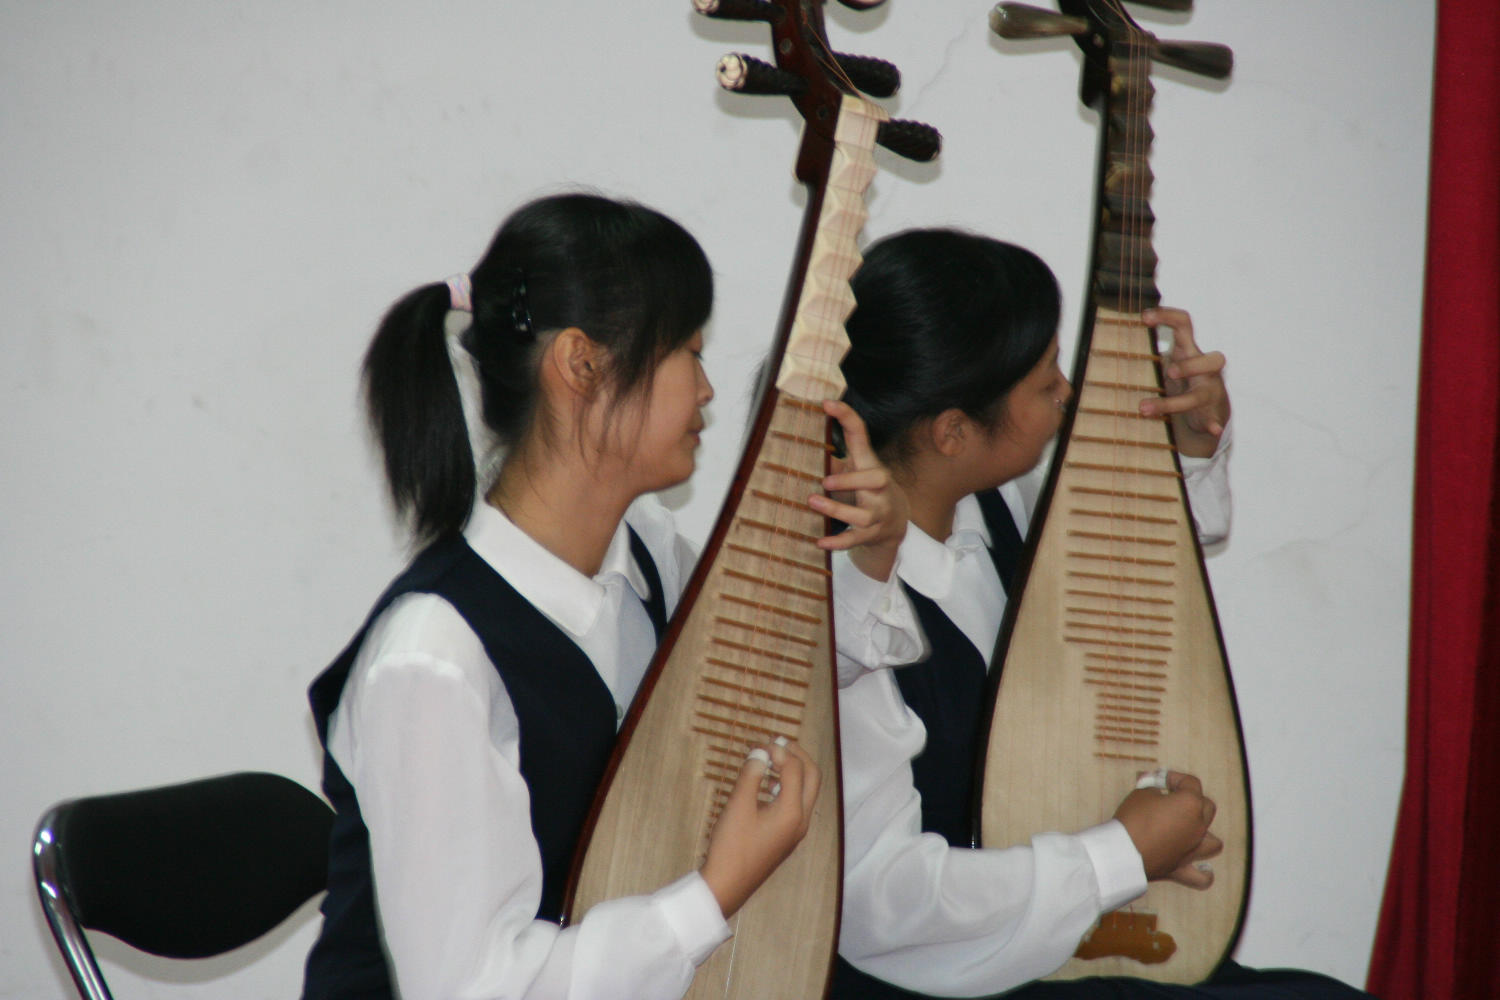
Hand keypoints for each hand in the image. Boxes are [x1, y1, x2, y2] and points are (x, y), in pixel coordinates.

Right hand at [699, 739, 819, 918]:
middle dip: (798, 756)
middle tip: (778, 744)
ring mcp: (796, 830)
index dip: (778, 751)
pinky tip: (768, 785)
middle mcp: (801, 820)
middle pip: (812, 777)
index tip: (759, 744)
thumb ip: (751, 775)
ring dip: (795, 771)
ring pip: (807, 791)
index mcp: (793, 811)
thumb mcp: (738, 806)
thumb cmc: (732, 845)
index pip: (795, 769)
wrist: (728, 884)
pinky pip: (797, 804)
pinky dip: (788, 787)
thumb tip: (760, 753)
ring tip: (773, 759)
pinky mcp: (787, 837)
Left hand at [809, 400, 907, 581]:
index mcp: (871, 465)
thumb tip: (804, 439)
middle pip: (877, 479)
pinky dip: (838, 543)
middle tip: (825, 479)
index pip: (862, 436)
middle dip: (853, 479)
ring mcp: (878, 513)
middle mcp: (879, 489)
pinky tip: (820, 542)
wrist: (896, 522)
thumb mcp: (856, 468)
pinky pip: (855, 540)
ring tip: (812, 502)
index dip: (847, 417)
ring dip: (837, 509)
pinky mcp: (871, 534)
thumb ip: (834, 456)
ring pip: (863, 515)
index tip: (828, 403)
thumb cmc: (867, 489)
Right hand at [1113, 771, 1221, 889]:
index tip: (1157, 779)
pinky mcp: (1183, 868)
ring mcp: (1194, 849)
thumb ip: (1153, 789)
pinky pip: (1203, 876)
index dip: (1173, 777)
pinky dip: (1204, 872)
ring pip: (1214, 841)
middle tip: (1170, 799)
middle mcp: (1199, 826)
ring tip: (1189, 832)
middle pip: (1206, 806)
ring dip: (1205, 834)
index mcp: (1191, 803)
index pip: (1190, 782)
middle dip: (1191, 799)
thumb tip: (1156, 791)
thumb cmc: (1133, 819)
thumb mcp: (1140, 794)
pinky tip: (1200, 867)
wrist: (1123, 852)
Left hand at [1138, 307, 1229, 458]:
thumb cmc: (1183, 380)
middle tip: (1168, 372)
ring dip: (1174, 402)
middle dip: (1190, 365)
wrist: (1208, 408)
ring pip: (1200, 394)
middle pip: (1212, 359)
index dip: (1168, 316)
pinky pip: (1215, 420)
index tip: (1144, 317)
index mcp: (1190, 351)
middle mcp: (1205, 370)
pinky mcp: (1212, 414)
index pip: (1185, 324)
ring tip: (1143, 408)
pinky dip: (1213, 424)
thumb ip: (1148, 350)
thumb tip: (1110, 338)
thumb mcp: (1168, 361)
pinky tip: (1212, 429)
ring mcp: (1210, 392)